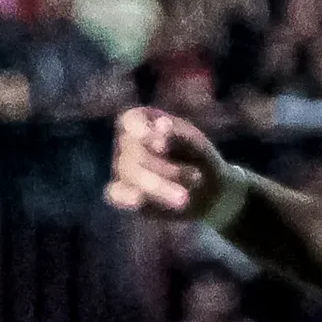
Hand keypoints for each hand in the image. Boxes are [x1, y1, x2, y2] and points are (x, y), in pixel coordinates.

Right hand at [105, 106, 229, 222]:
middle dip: (165, 168)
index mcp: (145, 122)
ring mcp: (121, 168)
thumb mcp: (198, 145)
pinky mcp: (121, 192)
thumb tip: (160, 123)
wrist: (206, 194)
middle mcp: (127, 142)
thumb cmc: (200, 161)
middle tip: (198, 178)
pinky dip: (125, 196)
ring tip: (185, 198)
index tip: (161, 146)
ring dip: (158, 185)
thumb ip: (179, 135)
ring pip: (129, 174)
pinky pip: (115, 193)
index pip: (131, 120)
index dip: (140, 130)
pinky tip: (137, 201)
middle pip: (134, 152)